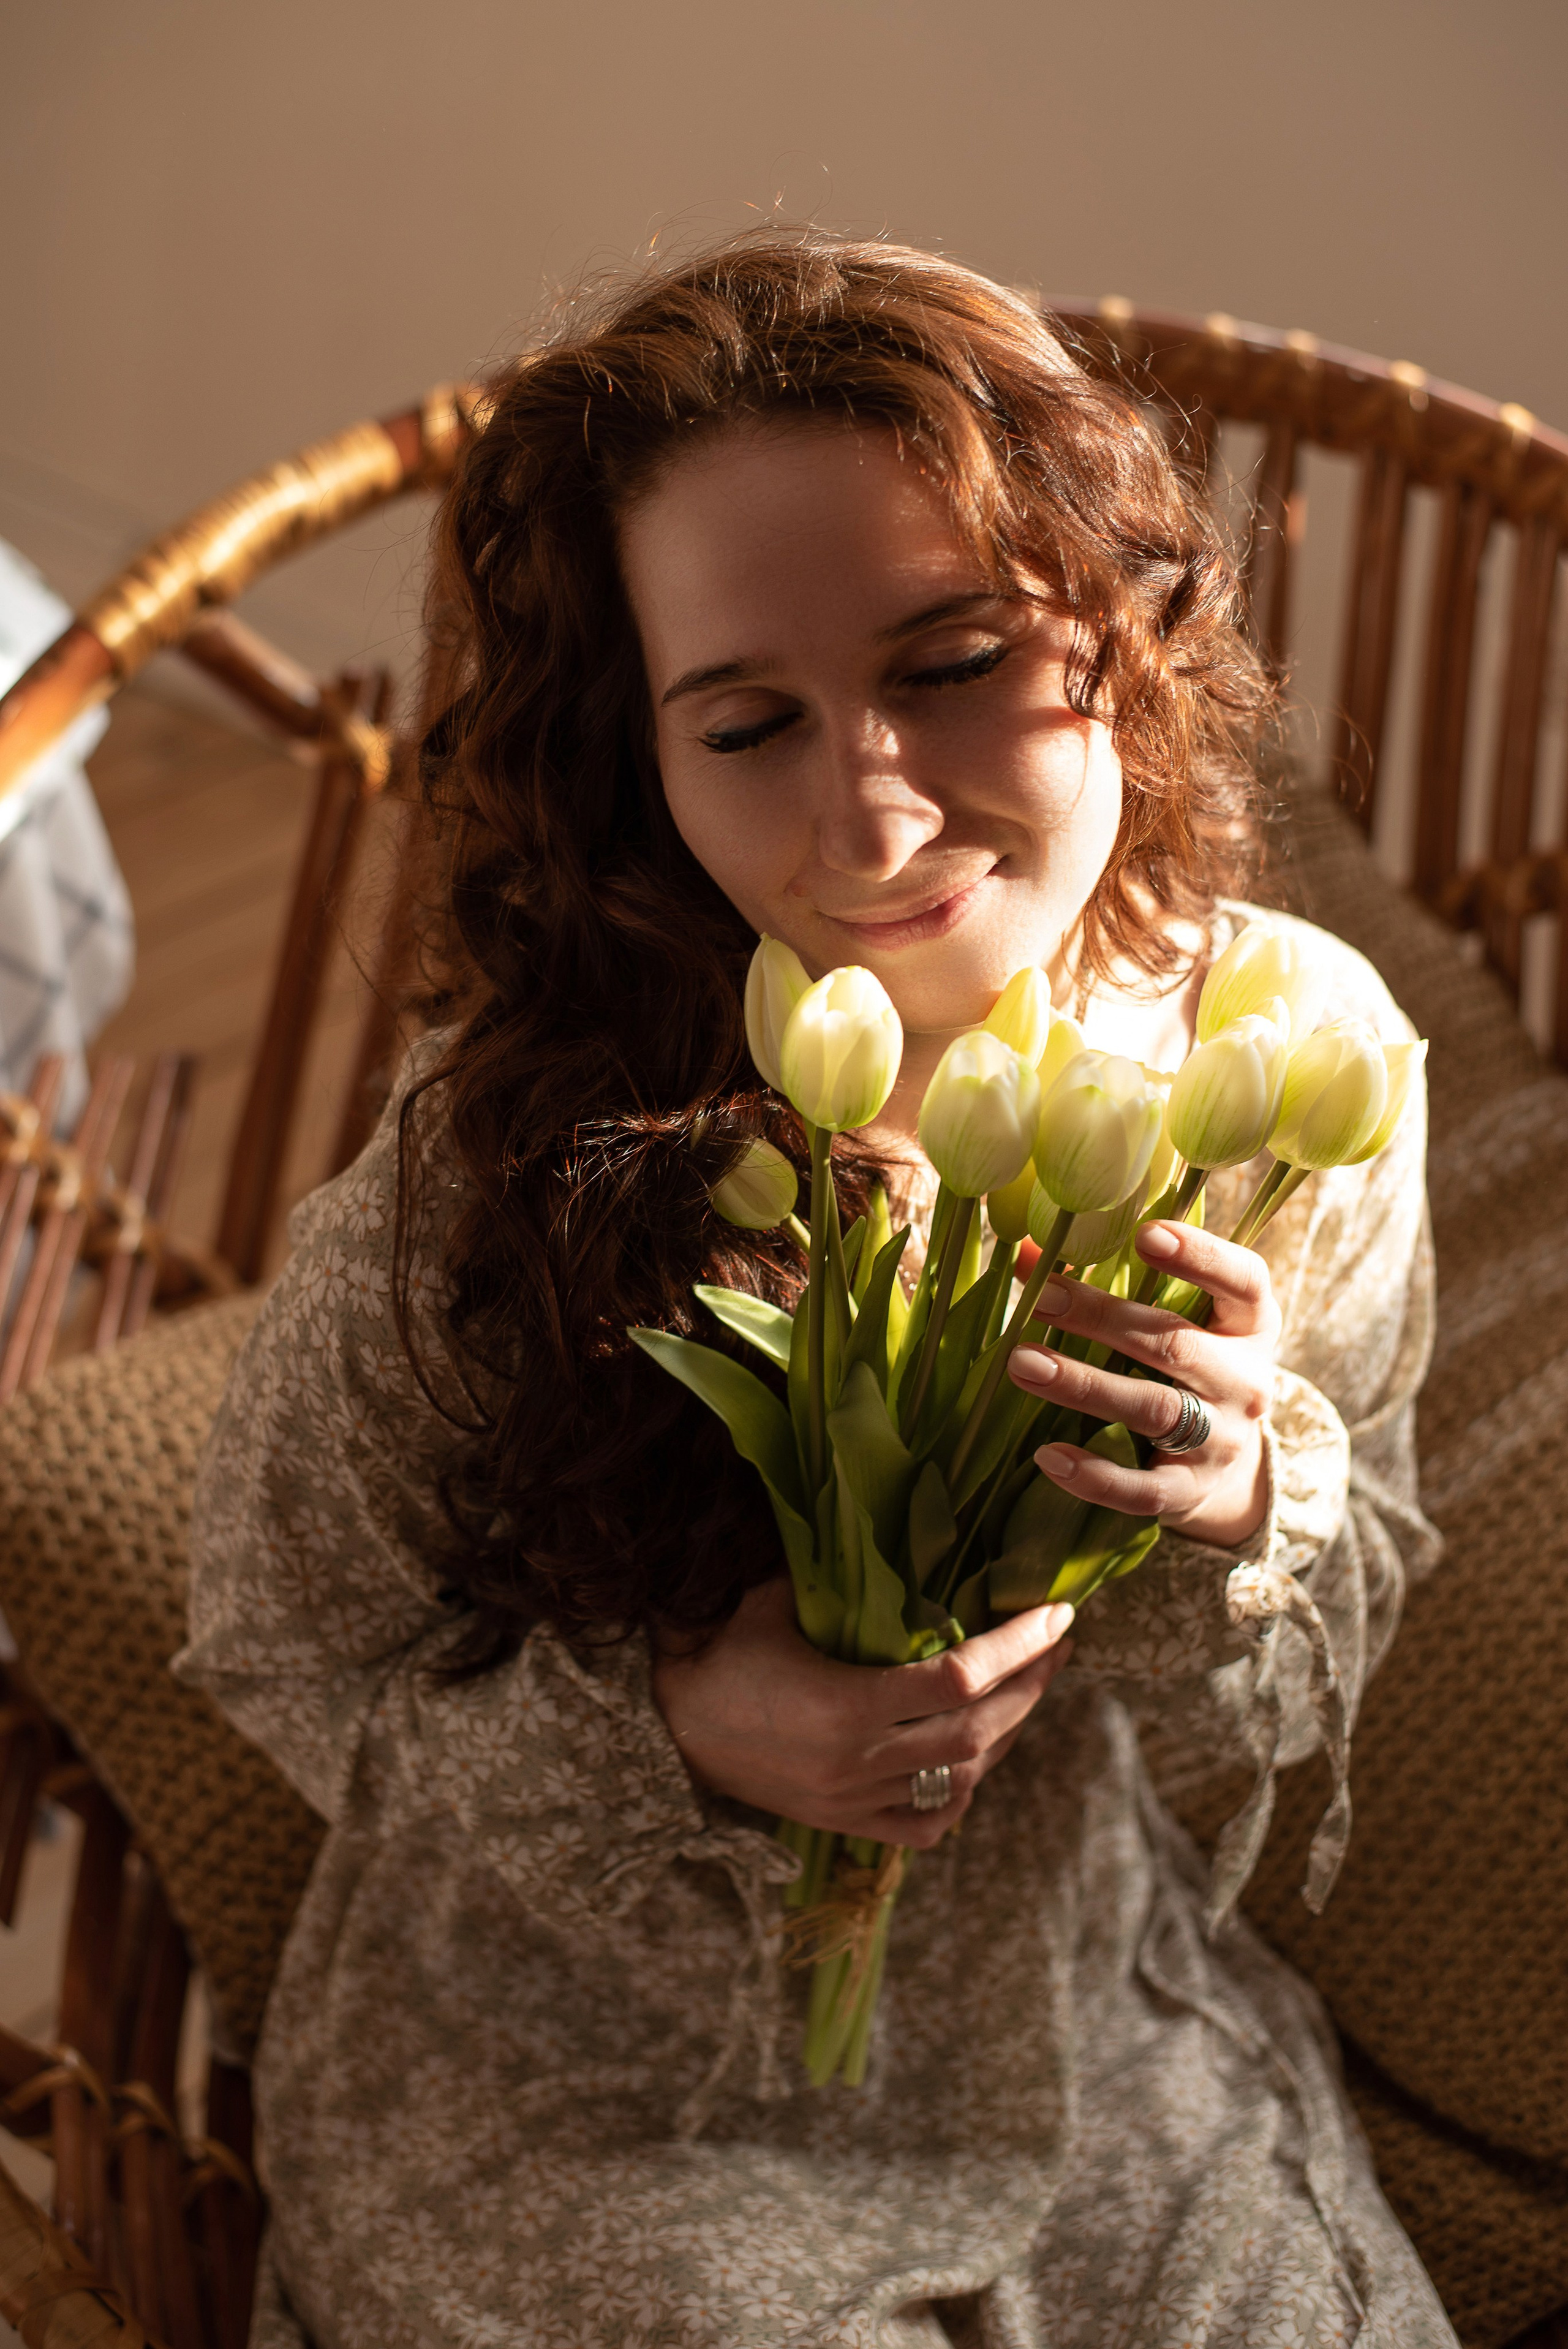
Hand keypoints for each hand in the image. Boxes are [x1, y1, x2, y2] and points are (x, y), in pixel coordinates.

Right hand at [651, 1578, 1075, 1847]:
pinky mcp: (845, 1824)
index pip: (959, 1679)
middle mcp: (860, 1762)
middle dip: (1031, 1686)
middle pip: (978, 1732)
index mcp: (846, 1705)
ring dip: (1008, 1733)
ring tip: (1030, 1689)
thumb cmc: (720, 1652)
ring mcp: (855, 1800)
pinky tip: (976, 1757)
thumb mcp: (772, 1601)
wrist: (666, 1730)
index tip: (1056, 1614)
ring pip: (962, 1777)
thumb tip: (885, 1523)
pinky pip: (925, 1823)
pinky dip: (960, 1791)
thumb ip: (830, 1575)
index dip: (1017, 1647)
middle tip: (1059, 1645)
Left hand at [1006, 1217, 1280, 1549]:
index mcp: (1250, 1325)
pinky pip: (1142, 1489)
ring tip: (1022, 1363)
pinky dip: (1094, 1475)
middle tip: (1042, 1297)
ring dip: (1085, 1386)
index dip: (1200, 1255)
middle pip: (1177, 1345)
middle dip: (1104, 1319)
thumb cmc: (1189, 1368)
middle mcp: (1246, 1382)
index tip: (1145, 1233)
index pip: (1242, 1281)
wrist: (1228, 1467)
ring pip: (1154, 1410)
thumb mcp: (1179, 1320)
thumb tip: (1026, 1252)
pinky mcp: (1190, 1492)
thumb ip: (1118, 1282)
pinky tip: (1047, 1455)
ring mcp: (1221, 1441)